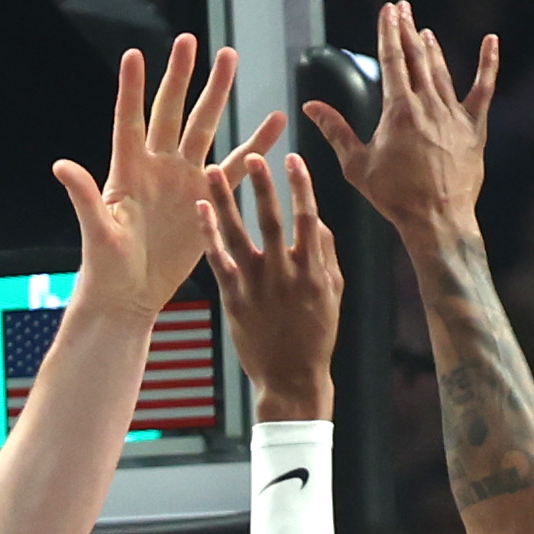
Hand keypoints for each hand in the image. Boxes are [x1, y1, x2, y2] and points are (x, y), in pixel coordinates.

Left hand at [55, 36, 248, 318]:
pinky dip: (254, 144)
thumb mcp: (96, 232)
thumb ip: (84, 196)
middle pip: (171, 112)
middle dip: (181, 76)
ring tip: (230, 57)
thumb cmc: (105, 267)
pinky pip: (234, 166)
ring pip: (204, 127)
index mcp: (127, 171)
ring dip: (216, 94)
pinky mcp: (205, 197)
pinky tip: (273, 122)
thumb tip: (61, 165)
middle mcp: (155, 167)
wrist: (129, 294)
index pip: (129, 121)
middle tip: (190, 41)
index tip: (134, 54)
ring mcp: (182, 178)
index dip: (131, 89)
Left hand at [202, 144, 340, 419]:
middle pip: (272, 220)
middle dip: (263, 185)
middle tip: (254, 154)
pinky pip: (218, 259)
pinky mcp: (234, 298)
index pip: (308, 217)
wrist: (291, 379)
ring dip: (225, 200)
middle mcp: (285, 274)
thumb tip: (316, 217)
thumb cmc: (315, 335)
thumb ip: (326, 252)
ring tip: (211, 170)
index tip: (292, 158)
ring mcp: (257, 286)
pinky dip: (209, 233)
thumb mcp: (333, 292)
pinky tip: (200, 210)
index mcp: (313, 270)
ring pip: (239, 234)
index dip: (301, 186)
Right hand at [305, 0, 498, 242]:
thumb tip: (311, 107)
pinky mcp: (474, 127)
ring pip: (442, 71)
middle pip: (416, 58)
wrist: (437, 219)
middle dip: (407, 30)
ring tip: (424, 30)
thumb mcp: (357, 164)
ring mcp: (453, 114)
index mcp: (398, 110)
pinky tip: (491, 41)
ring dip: (432, 48)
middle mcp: (428, 105)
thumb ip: (335, 130)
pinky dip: (488, 64)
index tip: (388, 11)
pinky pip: (483, 89)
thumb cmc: (394, 196)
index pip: (392, 60)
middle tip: (402, 9)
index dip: (388, 32)